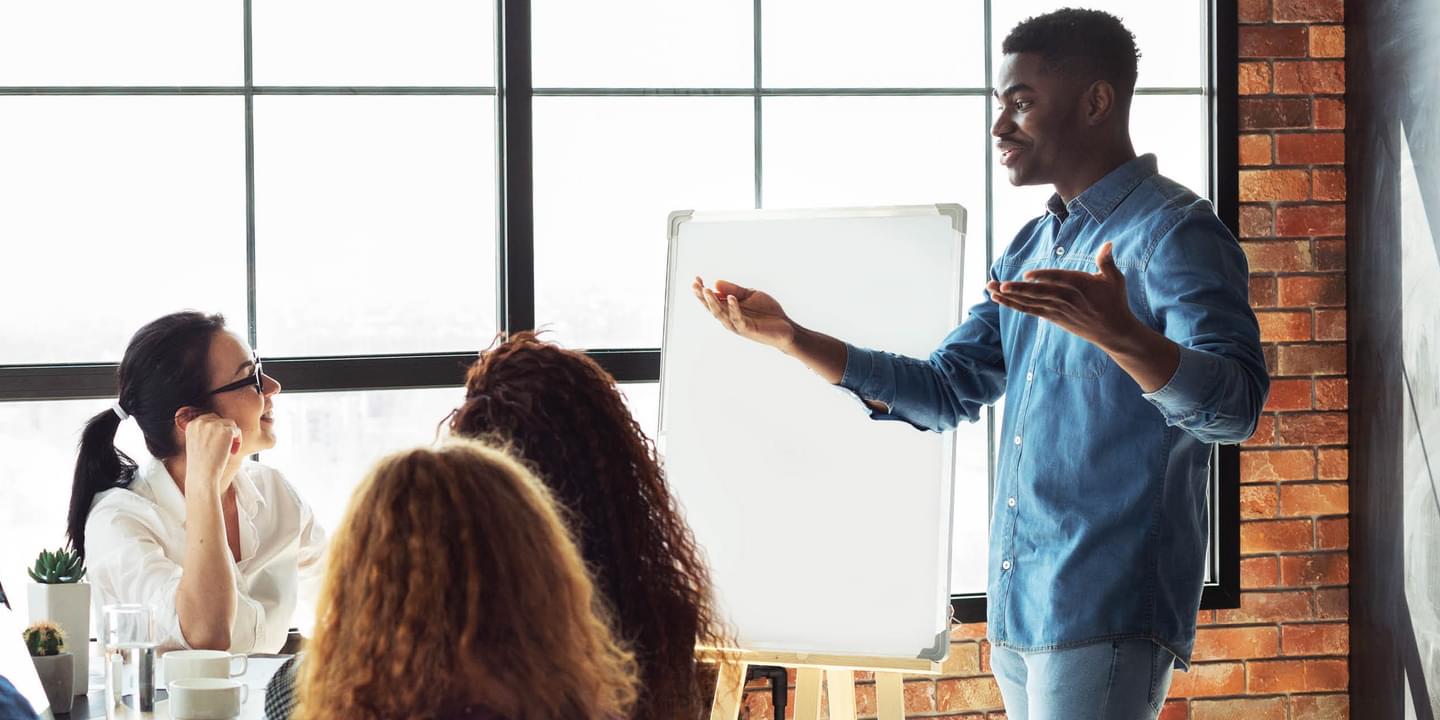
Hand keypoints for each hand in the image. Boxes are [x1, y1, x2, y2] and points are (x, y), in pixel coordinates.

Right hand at [182, 412, 241, 490]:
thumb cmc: (200, 464)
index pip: (209, 418)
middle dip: (225, 432)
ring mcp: (213, 425)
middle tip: (225, 446)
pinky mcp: (225, 431)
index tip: (218, 442)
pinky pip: (237, 431)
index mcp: (191, 425)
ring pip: (230, 424)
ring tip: (229, 450)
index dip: (217, 430)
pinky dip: (238, 441)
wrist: (202, 475)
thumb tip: (220, 426)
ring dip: (232, 436)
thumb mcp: (196, 443)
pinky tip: (232, 451)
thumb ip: (204, 432)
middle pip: (220, 420)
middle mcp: (201, 422)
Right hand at [692, 276, 796, 349]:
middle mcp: (730, 318)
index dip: (703, 290)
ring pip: (721, 314)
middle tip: (695, 284)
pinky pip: (738, 319)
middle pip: (711, 307)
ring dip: (713, 302)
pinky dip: (734, 308)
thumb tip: (716, 283)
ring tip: (706, 290)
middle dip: (702, 296)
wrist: (785, 327)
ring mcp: (737, 324)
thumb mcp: (750, 295)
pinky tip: (731, 298)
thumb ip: (734, 290)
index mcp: (729, 309)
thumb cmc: (766, 312)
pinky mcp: (748, 329)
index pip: (712, 299)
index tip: (697, 278)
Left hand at [987, 242, 1139, 349]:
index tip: (1027, 275)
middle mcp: (1066, 298)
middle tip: (999, 284)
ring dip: (1009, 296)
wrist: (1114, 331)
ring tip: (991, 288)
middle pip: (1039, 293)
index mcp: (1080, 285)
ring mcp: (1058, 309)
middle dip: (1017, 289)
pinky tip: (999, 298)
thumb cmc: (1114, 300)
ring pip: (1030, 302)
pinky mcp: (1053, 317)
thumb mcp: (1114, 279)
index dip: (1043, 277)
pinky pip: (1030, 310)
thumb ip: (1106, 261)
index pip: (1059, 279)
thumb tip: (1108, 244)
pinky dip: (1014, 305)